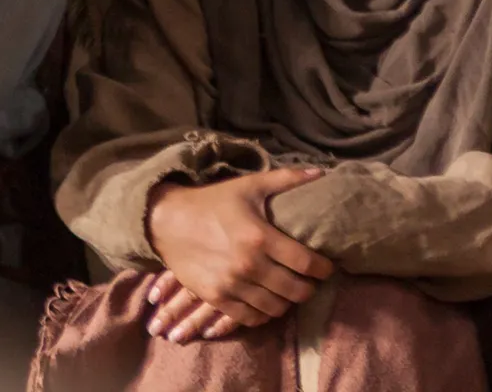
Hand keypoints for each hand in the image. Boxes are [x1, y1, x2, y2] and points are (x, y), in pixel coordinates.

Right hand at [145, 169, 331, 336]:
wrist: (166, 220)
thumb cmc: (212, 202)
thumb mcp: (248, 186)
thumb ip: (286, 180)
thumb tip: (321, 172)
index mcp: (260, 237)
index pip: (307, 264)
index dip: (324, 269)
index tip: (325, 267)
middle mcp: (248, 264)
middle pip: (297, 291)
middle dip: (309, 287)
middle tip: (307, 280)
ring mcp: (231, 284)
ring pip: (276, 308)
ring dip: (287, 302)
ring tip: (286, 291)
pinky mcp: (216, 297)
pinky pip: (251, 318)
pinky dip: (263, 314)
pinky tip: (265, 302)